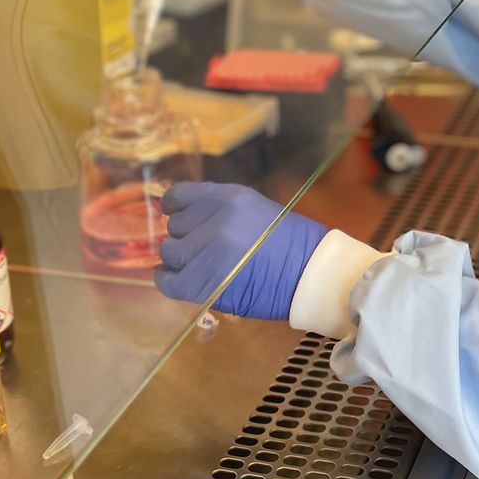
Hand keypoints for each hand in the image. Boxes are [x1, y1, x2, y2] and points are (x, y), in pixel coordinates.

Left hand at [155, 182, 327, 320]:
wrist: (311, 274)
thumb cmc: (291, 242)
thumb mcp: (256, 209)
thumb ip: (221, 210)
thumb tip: (185, 215)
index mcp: (228, 197)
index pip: (178, 196)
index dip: (174, 208)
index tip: (177, 216)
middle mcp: (214, 220)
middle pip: (174, 227)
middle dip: (186, 238)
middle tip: (204, 249)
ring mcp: (207, 252)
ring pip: (170, 253)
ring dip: (181, 260)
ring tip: (199, 267)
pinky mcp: (203, 283)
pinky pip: (167, 281)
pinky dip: (169, 281)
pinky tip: (180, 280)